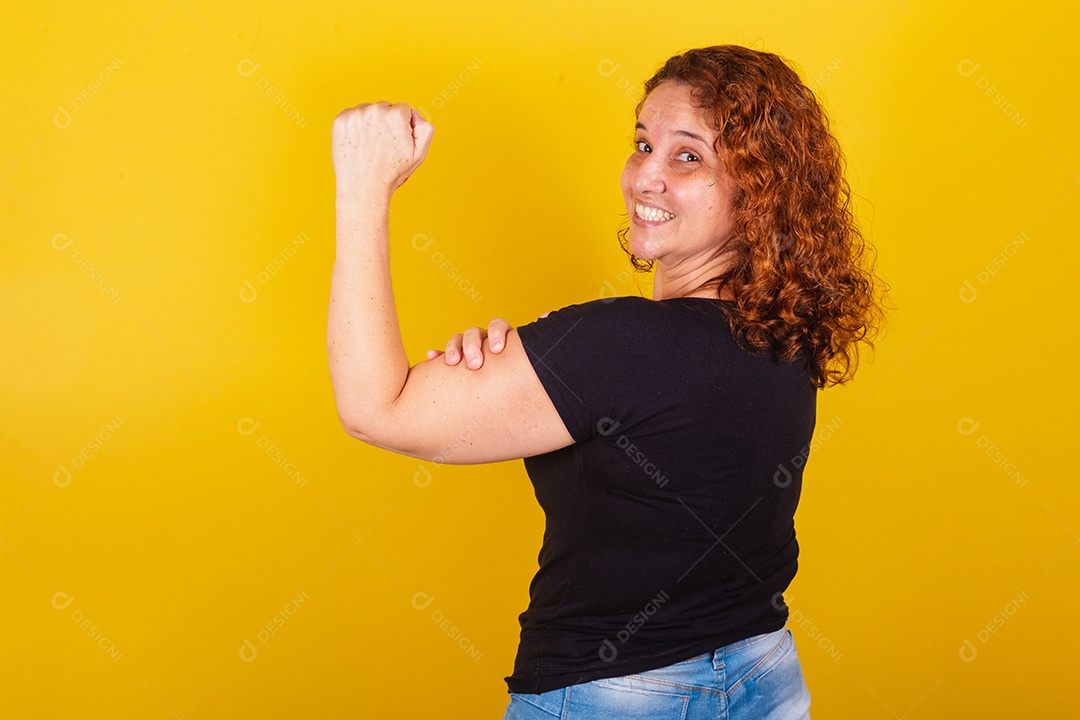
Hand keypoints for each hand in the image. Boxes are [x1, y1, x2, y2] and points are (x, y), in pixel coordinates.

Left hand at [331, 102, 433, 197]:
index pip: (402, 109)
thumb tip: (414, 114)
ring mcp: (356, 115)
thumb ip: (425, 128)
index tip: (395, 141)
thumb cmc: (391, 173)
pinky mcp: (340, 121)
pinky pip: (350, 115)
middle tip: (382, 145)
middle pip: (384, 107)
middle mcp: (376, 111)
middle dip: (384, 122)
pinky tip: (358, 142)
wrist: (364, 188)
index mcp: (396, 115)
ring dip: (369, 122)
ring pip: (367, 110)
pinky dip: (353, 126)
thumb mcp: (419, 153)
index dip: (401, 126)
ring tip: (369, 145)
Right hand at [425, 313, 549, 368]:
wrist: (510, 393)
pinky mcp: (455, 361)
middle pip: (474, 333)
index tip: (497, 350)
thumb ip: (536, 338)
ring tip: (452, 363)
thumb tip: (548, 316)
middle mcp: (484, 340)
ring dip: (454, 348)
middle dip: (473, 346)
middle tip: (475, 365)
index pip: (498, 326)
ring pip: (458, 340)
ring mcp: (468, 349)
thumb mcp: (528, 357)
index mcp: (502, 336)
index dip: (497, 335)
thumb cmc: (520, 374)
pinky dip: (437, 355)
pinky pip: (442, 356)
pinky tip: (430, 357)